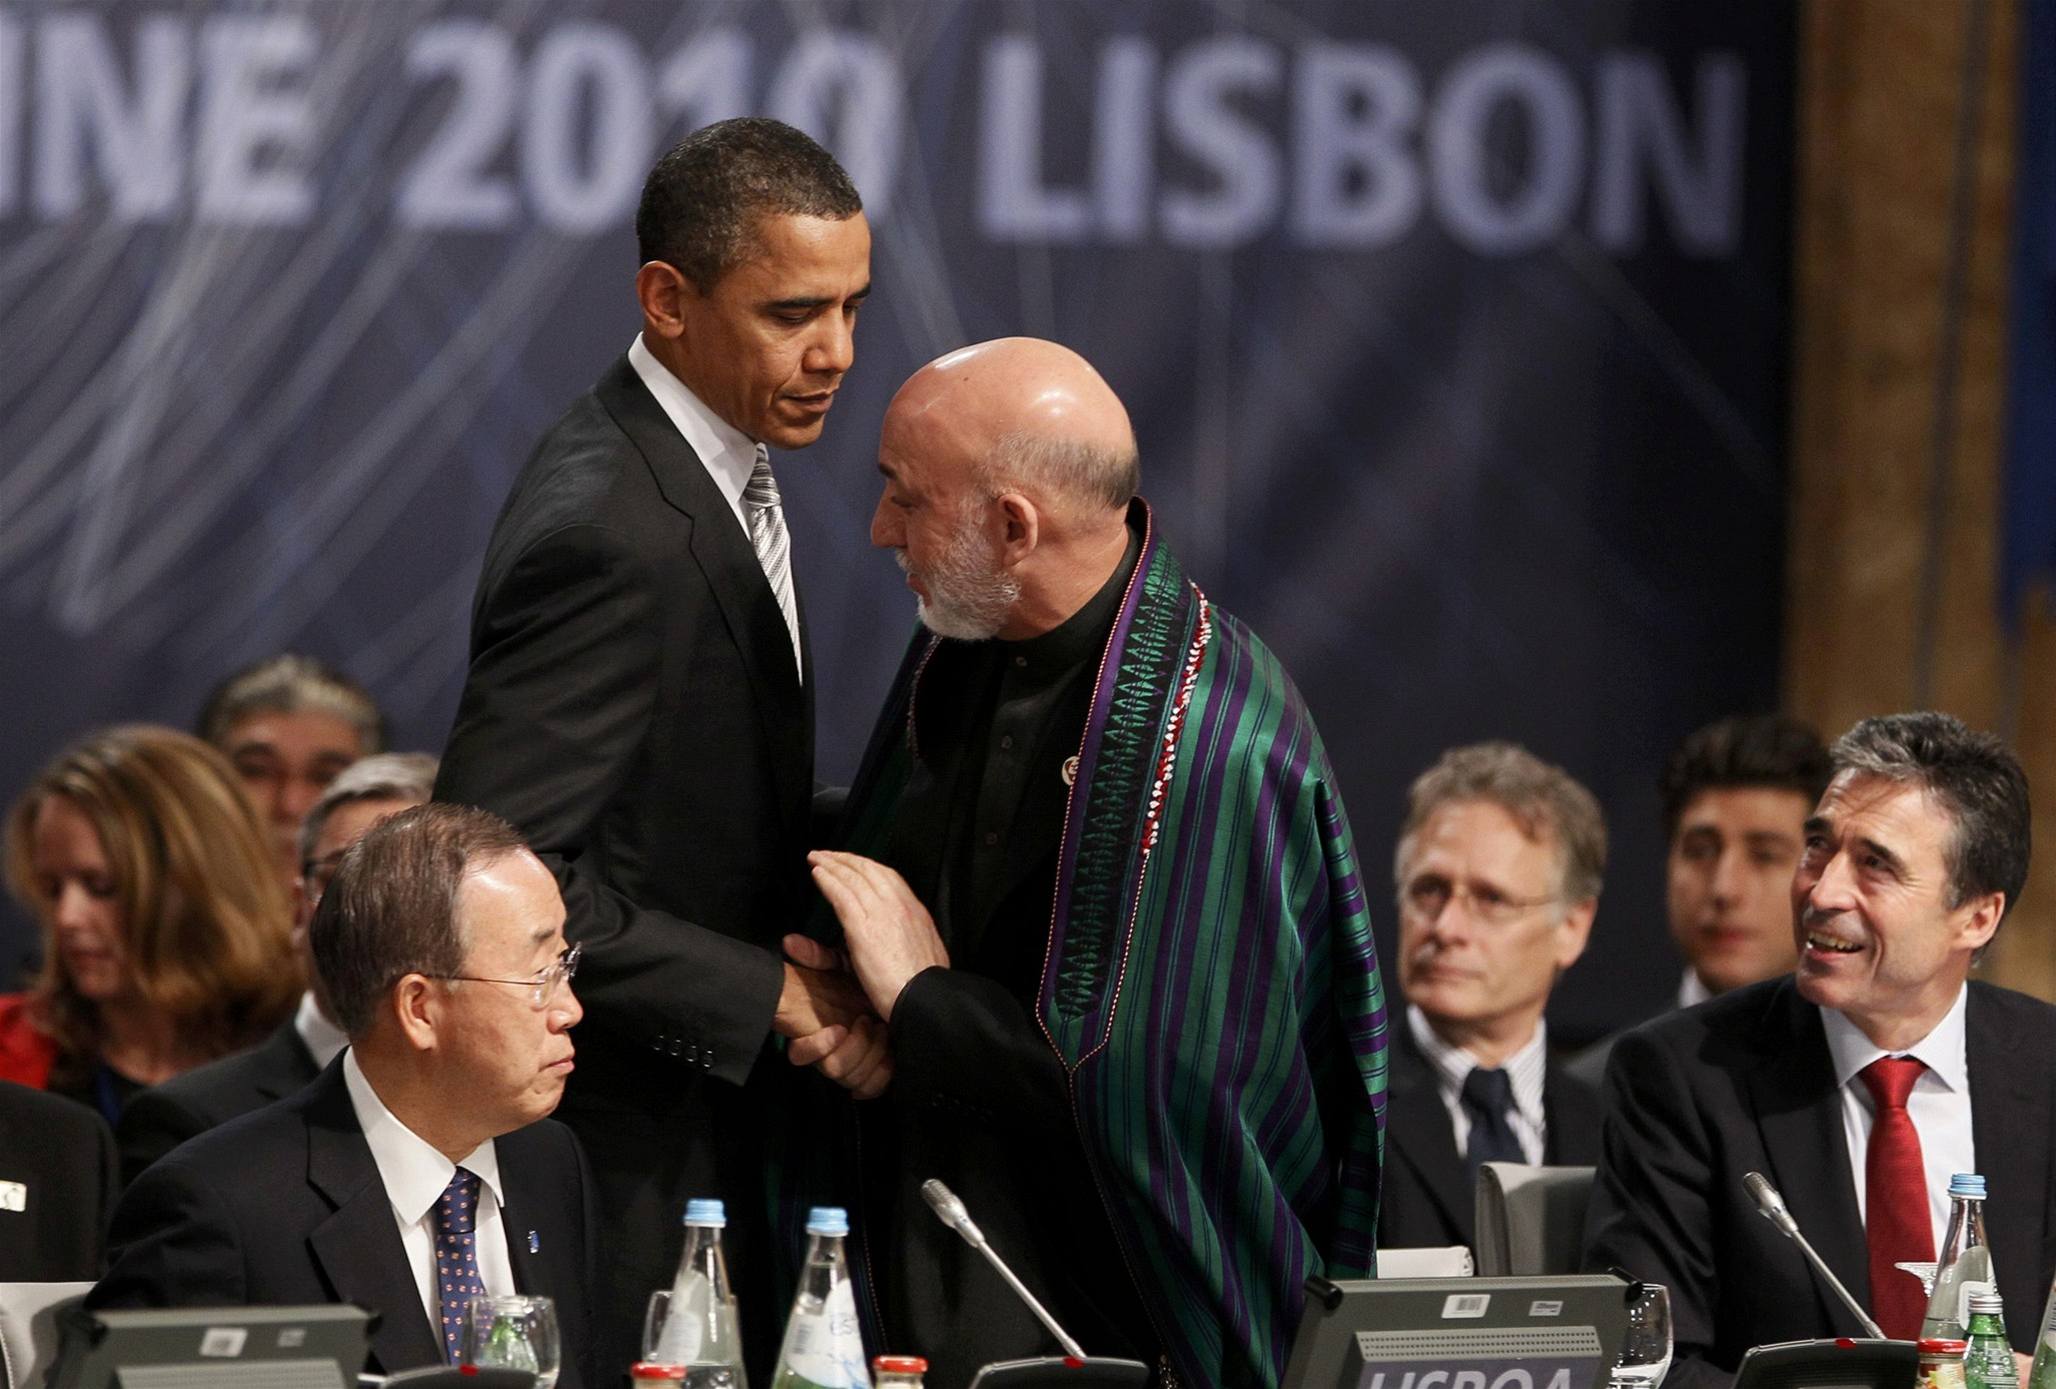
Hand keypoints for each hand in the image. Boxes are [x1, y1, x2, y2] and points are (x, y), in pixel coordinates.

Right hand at [778, 935, 893, 1098]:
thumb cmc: (863, 978)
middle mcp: (834, 1048)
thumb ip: (816, 953)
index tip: (836, 1029)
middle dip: (854, 1049)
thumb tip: (790, 942)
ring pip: (851, 1080)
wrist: (891, 989)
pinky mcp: (874, 1071)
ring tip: (882, 1029)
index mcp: (822, 1027)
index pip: (801, 1054)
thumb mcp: (841, 962)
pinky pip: (870, 1089)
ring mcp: (853, 1062)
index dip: (815, 1048)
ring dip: (869, 1055)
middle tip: (868, 1022)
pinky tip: (890, 1054)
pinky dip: (880, 1075)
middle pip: (833, 1071)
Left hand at [807, 850, 947, 1021]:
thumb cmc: (923, 988)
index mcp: (916, 912)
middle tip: (829, 854)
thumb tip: (901, 940)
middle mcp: (900, 906)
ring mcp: (882, 914)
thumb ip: (907, 941)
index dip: (868, 867)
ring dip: (832, 864)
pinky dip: (828, 881)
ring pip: (853, 878)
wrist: (924, 999)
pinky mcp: (863, 927)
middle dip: (847, 859)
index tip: (855, 864)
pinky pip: (842, 895)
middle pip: (870, 870)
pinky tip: (818, 874)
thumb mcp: (922, 954)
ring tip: (817, 858)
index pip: (889, 877)